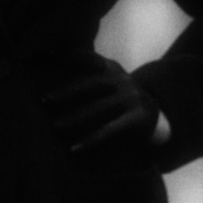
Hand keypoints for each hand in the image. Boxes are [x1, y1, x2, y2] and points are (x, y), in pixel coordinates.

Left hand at [44, 60, 160, 162]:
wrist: (157, 114)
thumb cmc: (121, 98)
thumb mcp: (110, 80)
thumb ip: (89, 74)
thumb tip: (52, 65)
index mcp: (112, 68)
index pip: (89, 58)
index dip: (70, 54)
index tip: (48, 53)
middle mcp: (122, 80)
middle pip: (90, 84)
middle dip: (66, 92)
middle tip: (44, 100)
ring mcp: (131, 98)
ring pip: (97, 109)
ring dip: (74, 118)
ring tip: (55, 126)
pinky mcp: (137, 118)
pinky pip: (109, 131)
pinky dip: (90, 140)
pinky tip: (74, 149)